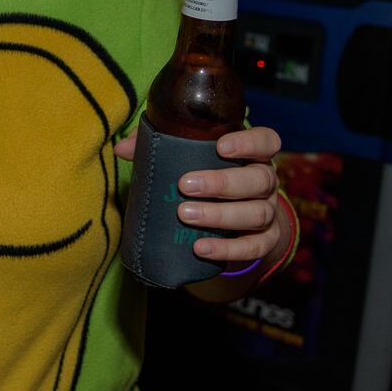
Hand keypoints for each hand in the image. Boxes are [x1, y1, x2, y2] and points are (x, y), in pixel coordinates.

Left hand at [171, 126, 282, 265]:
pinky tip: (201, 247)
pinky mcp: (266, 240)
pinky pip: (255, 247)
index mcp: (253, 154)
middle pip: (260, 180)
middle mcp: (266, 181)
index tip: (221, 146)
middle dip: (223, 183)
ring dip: (220, 215)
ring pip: (257, 214)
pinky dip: (228, 249)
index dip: (249, 142)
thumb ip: (159, 145)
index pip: (267, 141)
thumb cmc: (206, 174)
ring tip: (185, 215)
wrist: (236, 217)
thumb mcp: (188, 155)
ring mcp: (269, 211)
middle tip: (186, 186)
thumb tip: (122, 148)